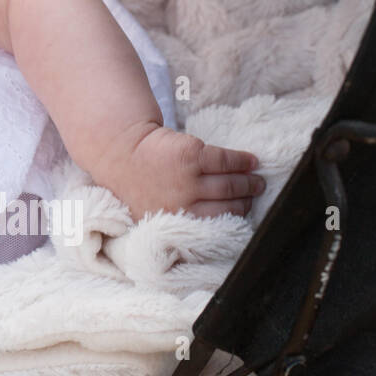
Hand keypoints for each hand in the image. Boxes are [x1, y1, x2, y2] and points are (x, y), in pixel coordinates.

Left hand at [92, 121, 264, 220]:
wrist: (118, 148)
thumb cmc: (136, 179)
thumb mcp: (151, 209)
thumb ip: (177, 217)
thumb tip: (207, 225)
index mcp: (172, 221)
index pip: (213, 226)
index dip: (233, 221)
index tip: (246, 217)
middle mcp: (182, 204)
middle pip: (228, 206)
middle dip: (246, 202)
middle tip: (255, 195)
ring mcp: (188, 180)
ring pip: (230, 185)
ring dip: (248, 183)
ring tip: (257, 181)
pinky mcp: (192, 155)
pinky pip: (225, 160)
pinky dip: (242, 160)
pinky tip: (251, 160)